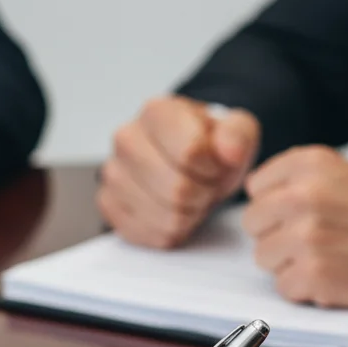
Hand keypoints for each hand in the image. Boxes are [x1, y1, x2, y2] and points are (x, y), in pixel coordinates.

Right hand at [100, 97, 259, 248]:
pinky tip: (173, 211)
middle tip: (205, 186)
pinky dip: (170, 230)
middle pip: (177, 189)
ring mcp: (113, 174)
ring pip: (165, 217)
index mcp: (156, 112)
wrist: (186, 162)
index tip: (215, 165)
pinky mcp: (109, 205)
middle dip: (202, 194)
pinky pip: (150, 235)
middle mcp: (126, 139)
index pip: (190, 152)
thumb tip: (230, 151)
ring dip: (188, 215)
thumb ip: (238, 134)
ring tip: (190, 197)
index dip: (213, 168)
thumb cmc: (207, 147)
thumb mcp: (235, 131)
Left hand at [244, 146, 347, 307]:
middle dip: (276, 235)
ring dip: (288, 263)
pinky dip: (304, 289)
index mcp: (311, 165)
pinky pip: (283, 286)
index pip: (256, 187)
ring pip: (263, 257)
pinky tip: (332, 277)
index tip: (297, 213)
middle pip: (253, 224)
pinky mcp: (312, 274)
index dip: (273, 205)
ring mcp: (306, 237)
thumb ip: (301, 179)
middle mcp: (304, 196)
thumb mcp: (346, 174)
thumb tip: (257, 193)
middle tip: (312, 240)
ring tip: (325, 258)